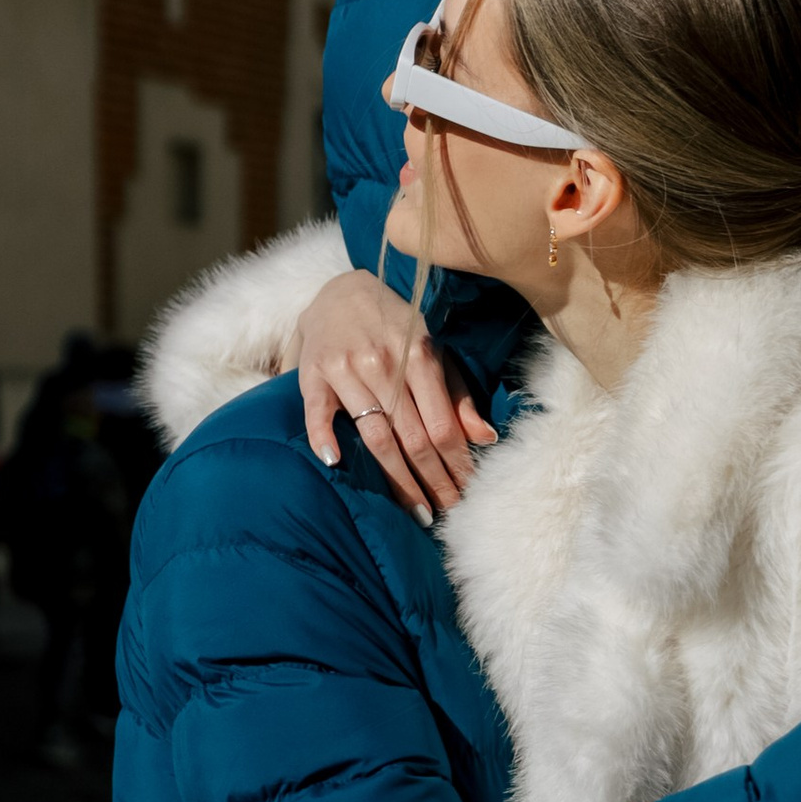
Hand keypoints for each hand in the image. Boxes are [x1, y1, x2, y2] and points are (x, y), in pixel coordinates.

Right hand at [295, 269, 495, 525]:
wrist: (342, 288)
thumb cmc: (395, 326)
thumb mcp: (433, 349)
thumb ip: (458, 394)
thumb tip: (486, 438)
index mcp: (420, 355)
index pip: (442, 425)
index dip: (457, 465)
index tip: (467, 494)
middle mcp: (385, 362)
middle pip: (413, 437)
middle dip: (433, 481)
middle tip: (446, 513)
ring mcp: (346, 367)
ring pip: (375, 434)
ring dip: (397, 479)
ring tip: (416, 510)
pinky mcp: (314, 373)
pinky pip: (317, 412)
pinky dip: (324, 438)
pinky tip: (336, 464)